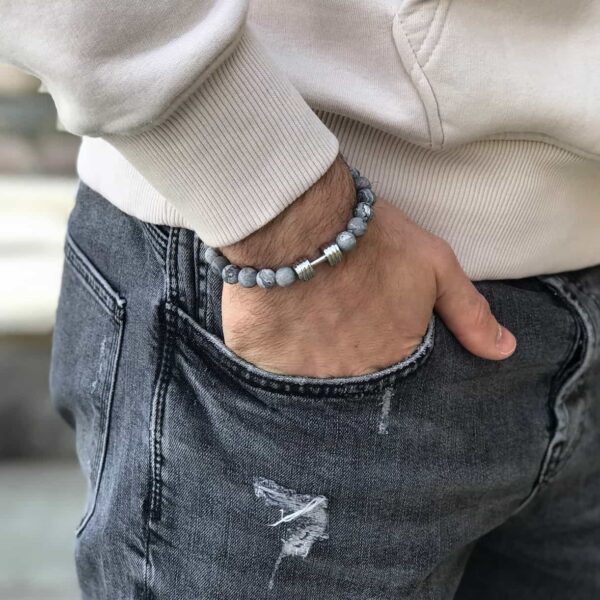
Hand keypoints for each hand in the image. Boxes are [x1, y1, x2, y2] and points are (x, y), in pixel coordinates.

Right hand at [220, 157, 515, 377]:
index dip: (378, 348)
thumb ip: (469, 313)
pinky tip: (276, 321)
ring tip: (306, 319)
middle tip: (334, 319)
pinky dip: (271, 350)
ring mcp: (299, 374)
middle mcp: (346, 378)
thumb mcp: (435, 266)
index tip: (366, 327)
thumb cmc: (372, 239)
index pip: (391, 376)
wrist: (302, 220)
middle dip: (344, 355)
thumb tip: (504, 351)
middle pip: (348, 380)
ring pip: (307, 379)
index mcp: (390, 360)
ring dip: (308, 356)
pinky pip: (266, 366)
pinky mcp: (259, 358)